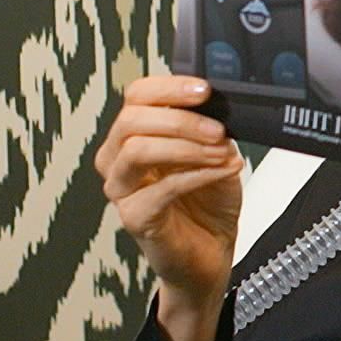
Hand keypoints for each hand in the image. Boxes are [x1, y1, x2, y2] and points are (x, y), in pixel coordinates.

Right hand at [96, 75, 242, 340]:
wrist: (212, 254)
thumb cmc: (207, 204)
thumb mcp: (215, 153)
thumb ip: (211, 128)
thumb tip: (220, 104)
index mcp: (134, 136)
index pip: (136, 96)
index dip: (168, 87)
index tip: (204, 89)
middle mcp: (118, 160)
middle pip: (131, 121)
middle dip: (180, 119)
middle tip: (217, 128)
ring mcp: (121, 190)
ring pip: (136, 150)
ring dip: (186, 146)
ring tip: (221, 151)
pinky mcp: (134, 217)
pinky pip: (161, 188)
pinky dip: (197, 174)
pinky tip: (222, 171)